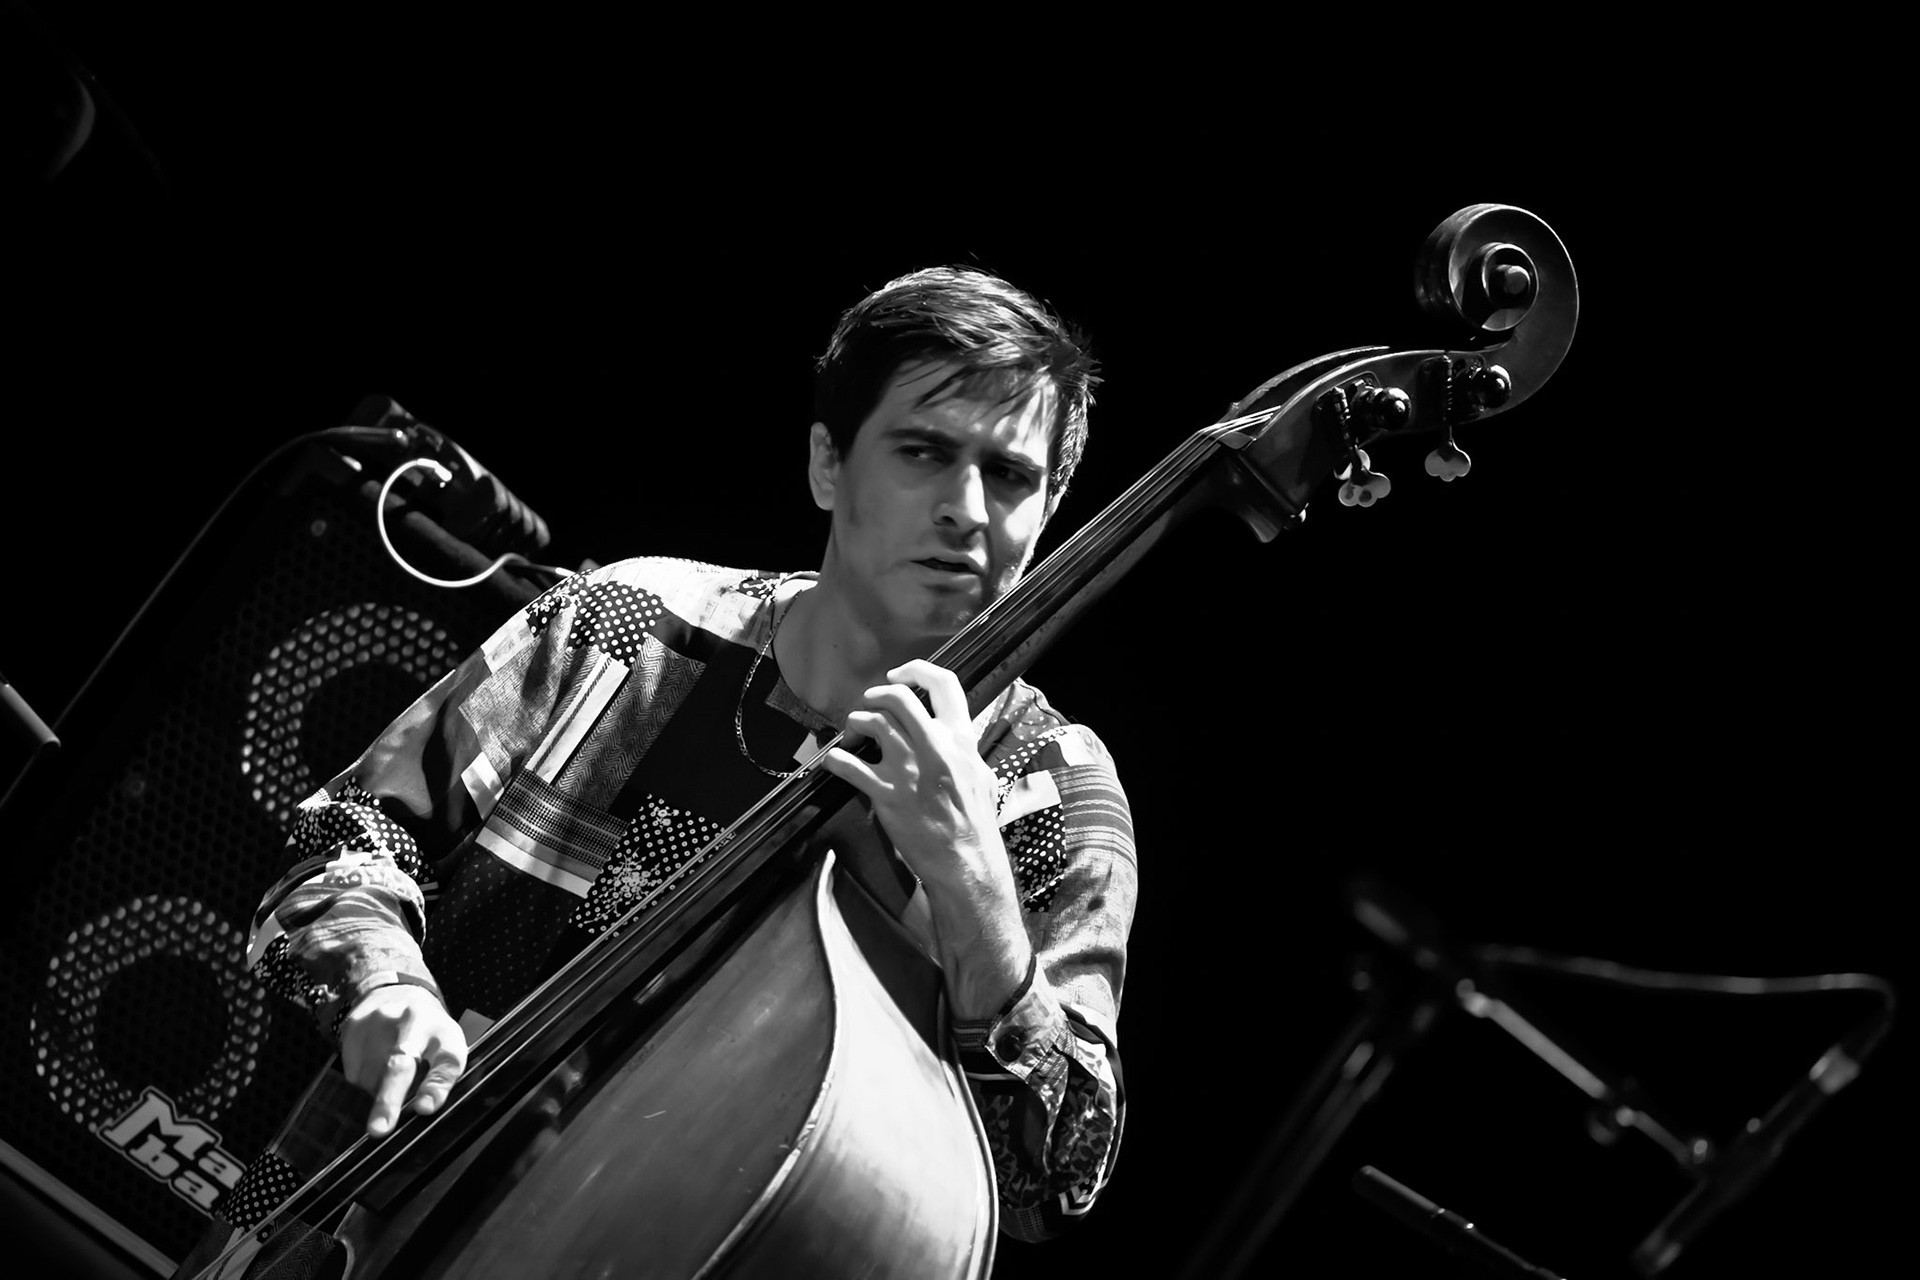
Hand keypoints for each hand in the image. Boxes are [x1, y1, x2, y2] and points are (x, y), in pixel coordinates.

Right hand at [339, 983, 468, 1137]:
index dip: (435, 1086)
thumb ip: (439, 1079)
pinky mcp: (354, 1027)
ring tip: (390, 1075)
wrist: (399, 992)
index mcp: (444, 1033)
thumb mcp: (447, 1050)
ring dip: (378, 1091)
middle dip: (388, 1099)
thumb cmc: (429, 1033)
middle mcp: (414, 1022)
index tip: (424, 1108)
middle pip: (400, 1064)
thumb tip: (421, 1112)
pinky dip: (363, 1081)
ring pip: (371, 1077)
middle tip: (380, 1129)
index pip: (446, 1060)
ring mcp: (380, 1022)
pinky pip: (353, 1073)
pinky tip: (374, 1064)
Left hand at [820, 659, 1030, 1018]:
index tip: (901, 672)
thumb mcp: (980, 775)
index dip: (919, 670)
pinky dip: (836, 759)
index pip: (945, 685)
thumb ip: (963, 750)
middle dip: (878, 694)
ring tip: (852, 729)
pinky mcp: (888, 795)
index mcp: (961, 741)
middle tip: (868, 702)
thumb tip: (952, 732)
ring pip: (873, 725)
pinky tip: (831, 760)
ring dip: (856, 722)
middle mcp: (936, 748)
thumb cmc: (974, 822)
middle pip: (900, 698)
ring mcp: (910, 770)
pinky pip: (851, 766)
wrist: (965, 862)